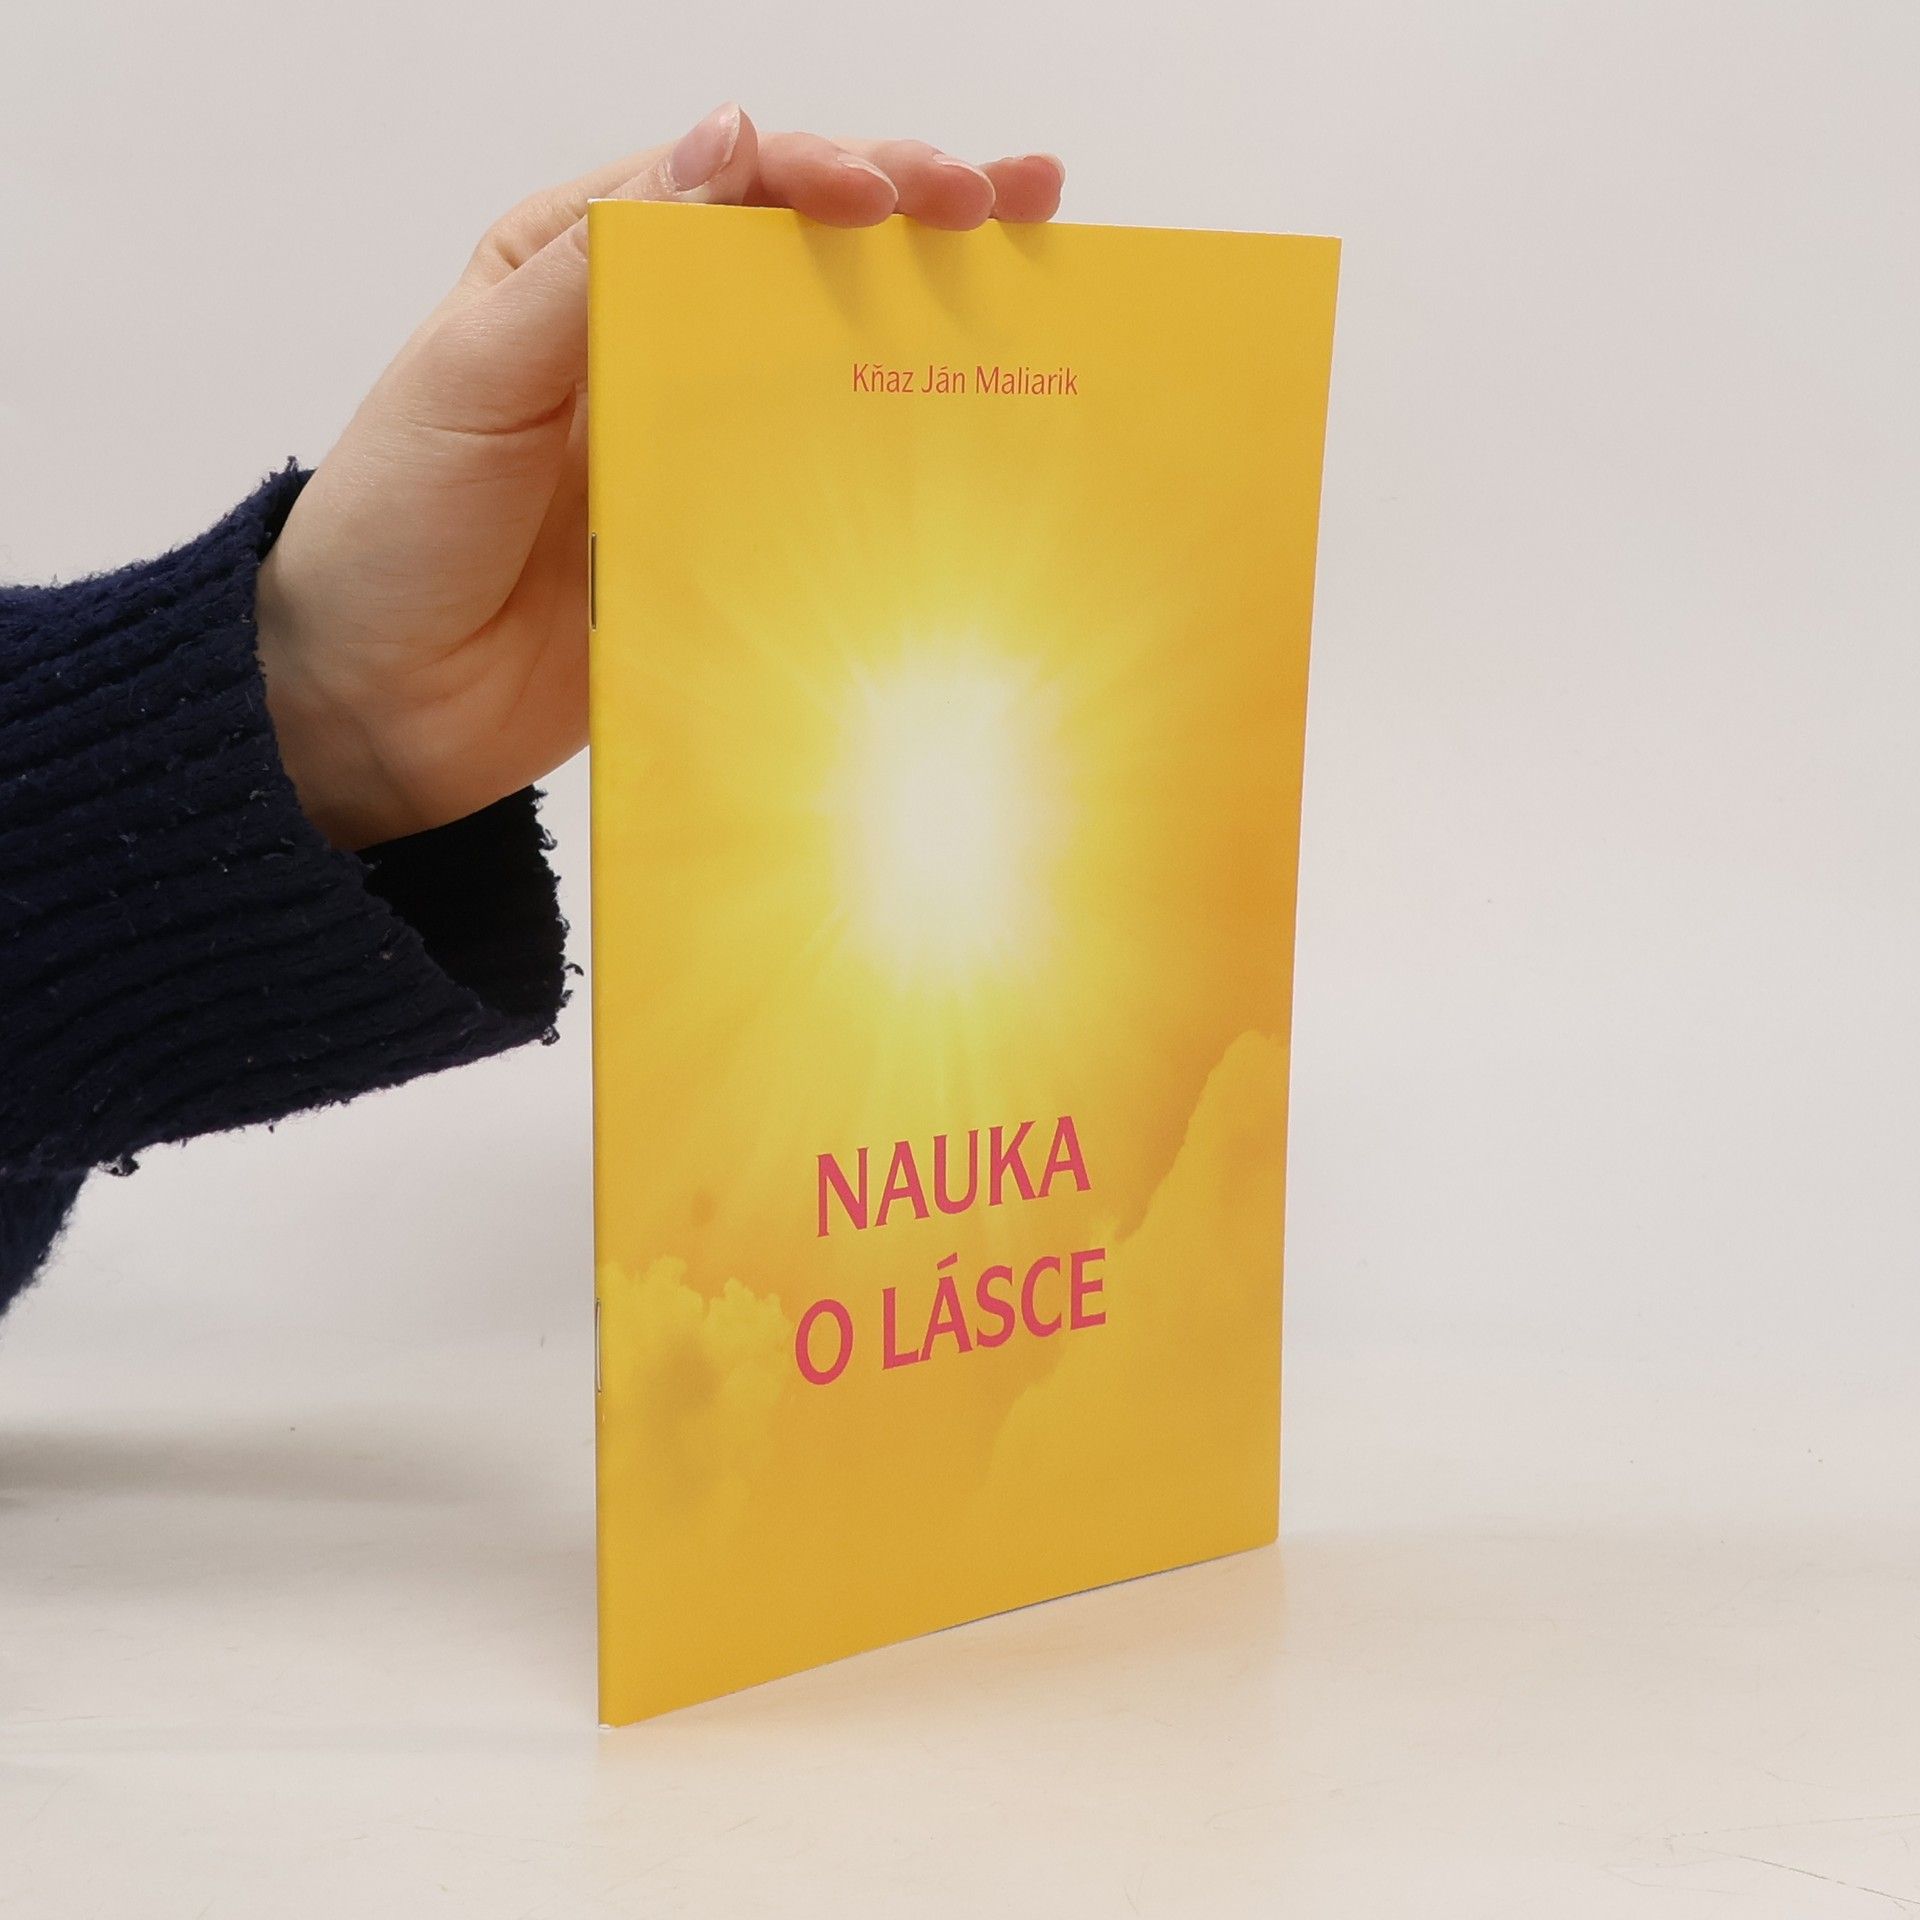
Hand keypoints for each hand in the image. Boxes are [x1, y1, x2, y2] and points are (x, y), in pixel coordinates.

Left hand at [254, 105, 1065, 849]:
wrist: (376, 705)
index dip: (826, 170)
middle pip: (806, 254)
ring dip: (929, 316)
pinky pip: (821, 479)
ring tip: (1032, 273)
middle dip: (916, 213)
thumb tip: (726, 142)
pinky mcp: (722, 534)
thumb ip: (592, 266)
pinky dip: (899, 448)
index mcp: (585, 263)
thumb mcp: (473, 372)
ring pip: (832, 356)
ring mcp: (698, 438)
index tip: (900, 192)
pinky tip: (973, 426)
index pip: (728, 182)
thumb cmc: (396, 525)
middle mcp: (655, 336)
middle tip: (1017, 198)